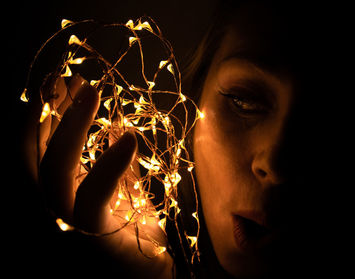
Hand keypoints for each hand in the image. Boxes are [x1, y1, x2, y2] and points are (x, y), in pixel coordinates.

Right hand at [25, 74, 172, 277]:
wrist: (150, 278)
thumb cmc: (139, 242)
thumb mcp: (129, 196)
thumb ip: (121, 168)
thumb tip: (120, 130)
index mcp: (63, 196)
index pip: (46, 148)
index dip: (53, 113)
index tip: (71, 82)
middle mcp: (54, 207)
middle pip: (35, 153)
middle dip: (49, 110)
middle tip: (71, 78)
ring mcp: (65, 224)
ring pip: (53, 170)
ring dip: (71, 126)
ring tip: (91, 91)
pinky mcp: (89, 237)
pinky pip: (92, 197)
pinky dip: (109, 166)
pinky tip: (128, 139)